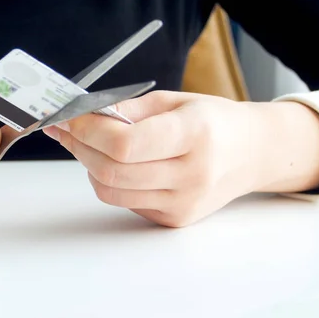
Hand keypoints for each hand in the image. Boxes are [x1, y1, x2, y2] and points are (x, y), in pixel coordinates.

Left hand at [43, 91, 318, 226]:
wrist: (252, 153)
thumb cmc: (213, 121)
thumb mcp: (174, 100)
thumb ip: (128, 107)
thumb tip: (83, 115)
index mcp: (195, 134)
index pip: (125, 144)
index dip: (88, 131)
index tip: (69, 118)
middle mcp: (192, 174)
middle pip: (111, 170)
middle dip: (78, 147)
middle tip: (66, 130)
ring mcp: (184, 202)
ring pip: (111, 191)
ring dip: (89, 166)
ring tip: (89, 144)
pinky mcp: (175, 219)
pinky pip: (125, 201)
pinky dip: (110, 181)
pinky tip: (119, 163)